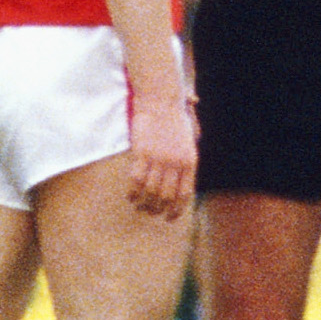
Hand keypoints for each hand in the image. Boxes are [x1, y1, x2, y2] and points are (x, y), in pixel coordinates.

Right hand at [123, 91, 196, 217]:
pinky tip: (130, 196)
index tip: (169, 218)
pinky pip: (136, 180)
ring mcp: (159, 158)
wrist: (161, 101)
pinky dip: (133, 192)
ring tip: (139, 206)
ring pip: (150, 191)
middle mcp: (175, 163)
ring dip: (144, 203)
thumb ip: (185, 162)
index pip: (184, 194)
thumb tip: (180, 182)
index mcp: (190, 162)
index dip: (176, 210)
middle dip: (157, 209)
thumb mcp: (188, 143)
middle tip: (150, 212)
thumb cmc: (174, 121)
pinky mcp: (142, 153)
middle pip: (166, 196)